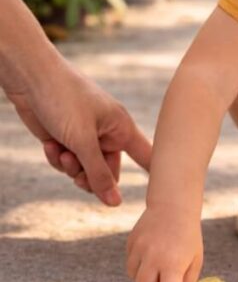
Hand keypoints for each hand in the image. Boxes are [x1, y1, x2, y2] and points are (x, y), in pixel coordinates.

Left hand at [6, 62, 150, 204]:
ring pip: (85, 170)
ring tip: (62, 152)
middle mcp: (107, 134)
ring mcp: (86, 137)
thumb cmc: (63, 99)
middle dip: (91, 177)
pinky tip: (50, 144)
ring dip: (71, 167)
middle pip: (108, 173)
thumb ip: (98, 174)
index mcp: (122, 128)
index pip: (147, 157)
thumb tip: (114, 203)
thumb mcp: (82, 141)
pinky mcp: (65, 139)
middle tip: (78, 175)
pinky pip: (67, 162)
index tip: (162, 196)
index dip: (155, 176)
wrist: (30, 78)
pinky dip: (57, 157)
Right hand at [127, 205, 203, 281]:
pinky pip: (131, 265)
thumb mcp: (196, 260)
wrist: (173, 206)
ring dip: (147, 277)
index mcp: (175, 263)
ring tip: (160, 260)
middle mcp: (155, 257)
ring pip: (136, 278)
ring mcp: (140, 249)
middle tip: (168, 274)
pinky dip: (140, 265)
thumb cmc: (188, 237)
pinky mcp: (131, 243)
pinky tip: (151, 251)